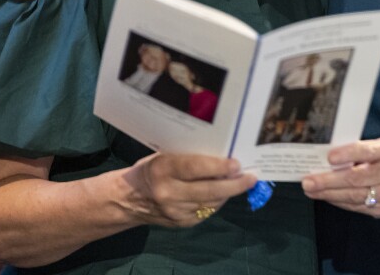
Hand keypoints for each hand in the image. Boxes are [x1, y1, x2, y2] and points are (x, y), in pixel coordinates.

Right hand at [120, 152, 257, 227]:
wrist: (128, 200)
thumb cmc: (150, 169)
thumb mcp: (164, 155)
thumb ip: (188, 157)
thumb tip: (220, 154)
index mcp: (162, 169)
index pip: (194, 168)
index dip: (217, 167)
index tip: (236, 164)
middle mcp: (168, 192)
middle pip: (208, 191)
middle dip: (234, 185)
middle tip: (251, 177)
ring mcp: (175, 212)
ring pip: (211, 203)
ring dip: (229, 193)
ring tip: (243, 182)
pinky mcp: (180, 224)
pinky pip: (206, 212)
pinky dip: (218, 201)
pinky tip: (225, 193)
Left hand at [301, 138, 379, 216]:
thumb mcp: (376, 147)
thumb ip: (356, 151)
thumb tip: (323, 157)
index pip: (367, 151)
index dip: (348, 154)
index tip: (329, 158)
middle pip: (357, 178)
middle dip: (329, 181)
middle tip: (308, 182)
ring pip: (355, 196)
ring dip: (329, 194)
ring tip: (311, 190)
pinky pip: (357, 207)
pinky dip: (339, 202)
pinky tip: (326, 197)